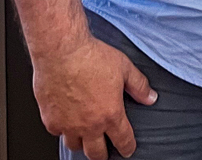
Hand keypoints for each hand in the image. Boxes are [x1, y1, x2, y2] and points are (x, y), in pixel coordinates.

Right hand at [32, 36, 157, 159]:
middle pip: (97, 154)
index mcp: (110, 114)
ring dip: (82, 143)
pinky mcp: (50, 120)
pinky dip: (63, 130)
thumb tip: (151, 97)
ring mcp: (68, 125)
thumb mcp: (124, 67)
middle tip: (105, 151)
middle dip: (103, 155)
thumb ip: (139, 85)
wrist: (61, 51)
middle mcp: (89, 124)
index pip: (123, 140)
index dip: (128, 147)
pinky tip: (66, 122)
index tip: (128, 150)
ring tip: (85, 136)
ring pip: (75, 146)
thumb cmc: (90, 56)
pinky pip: (57, 133)